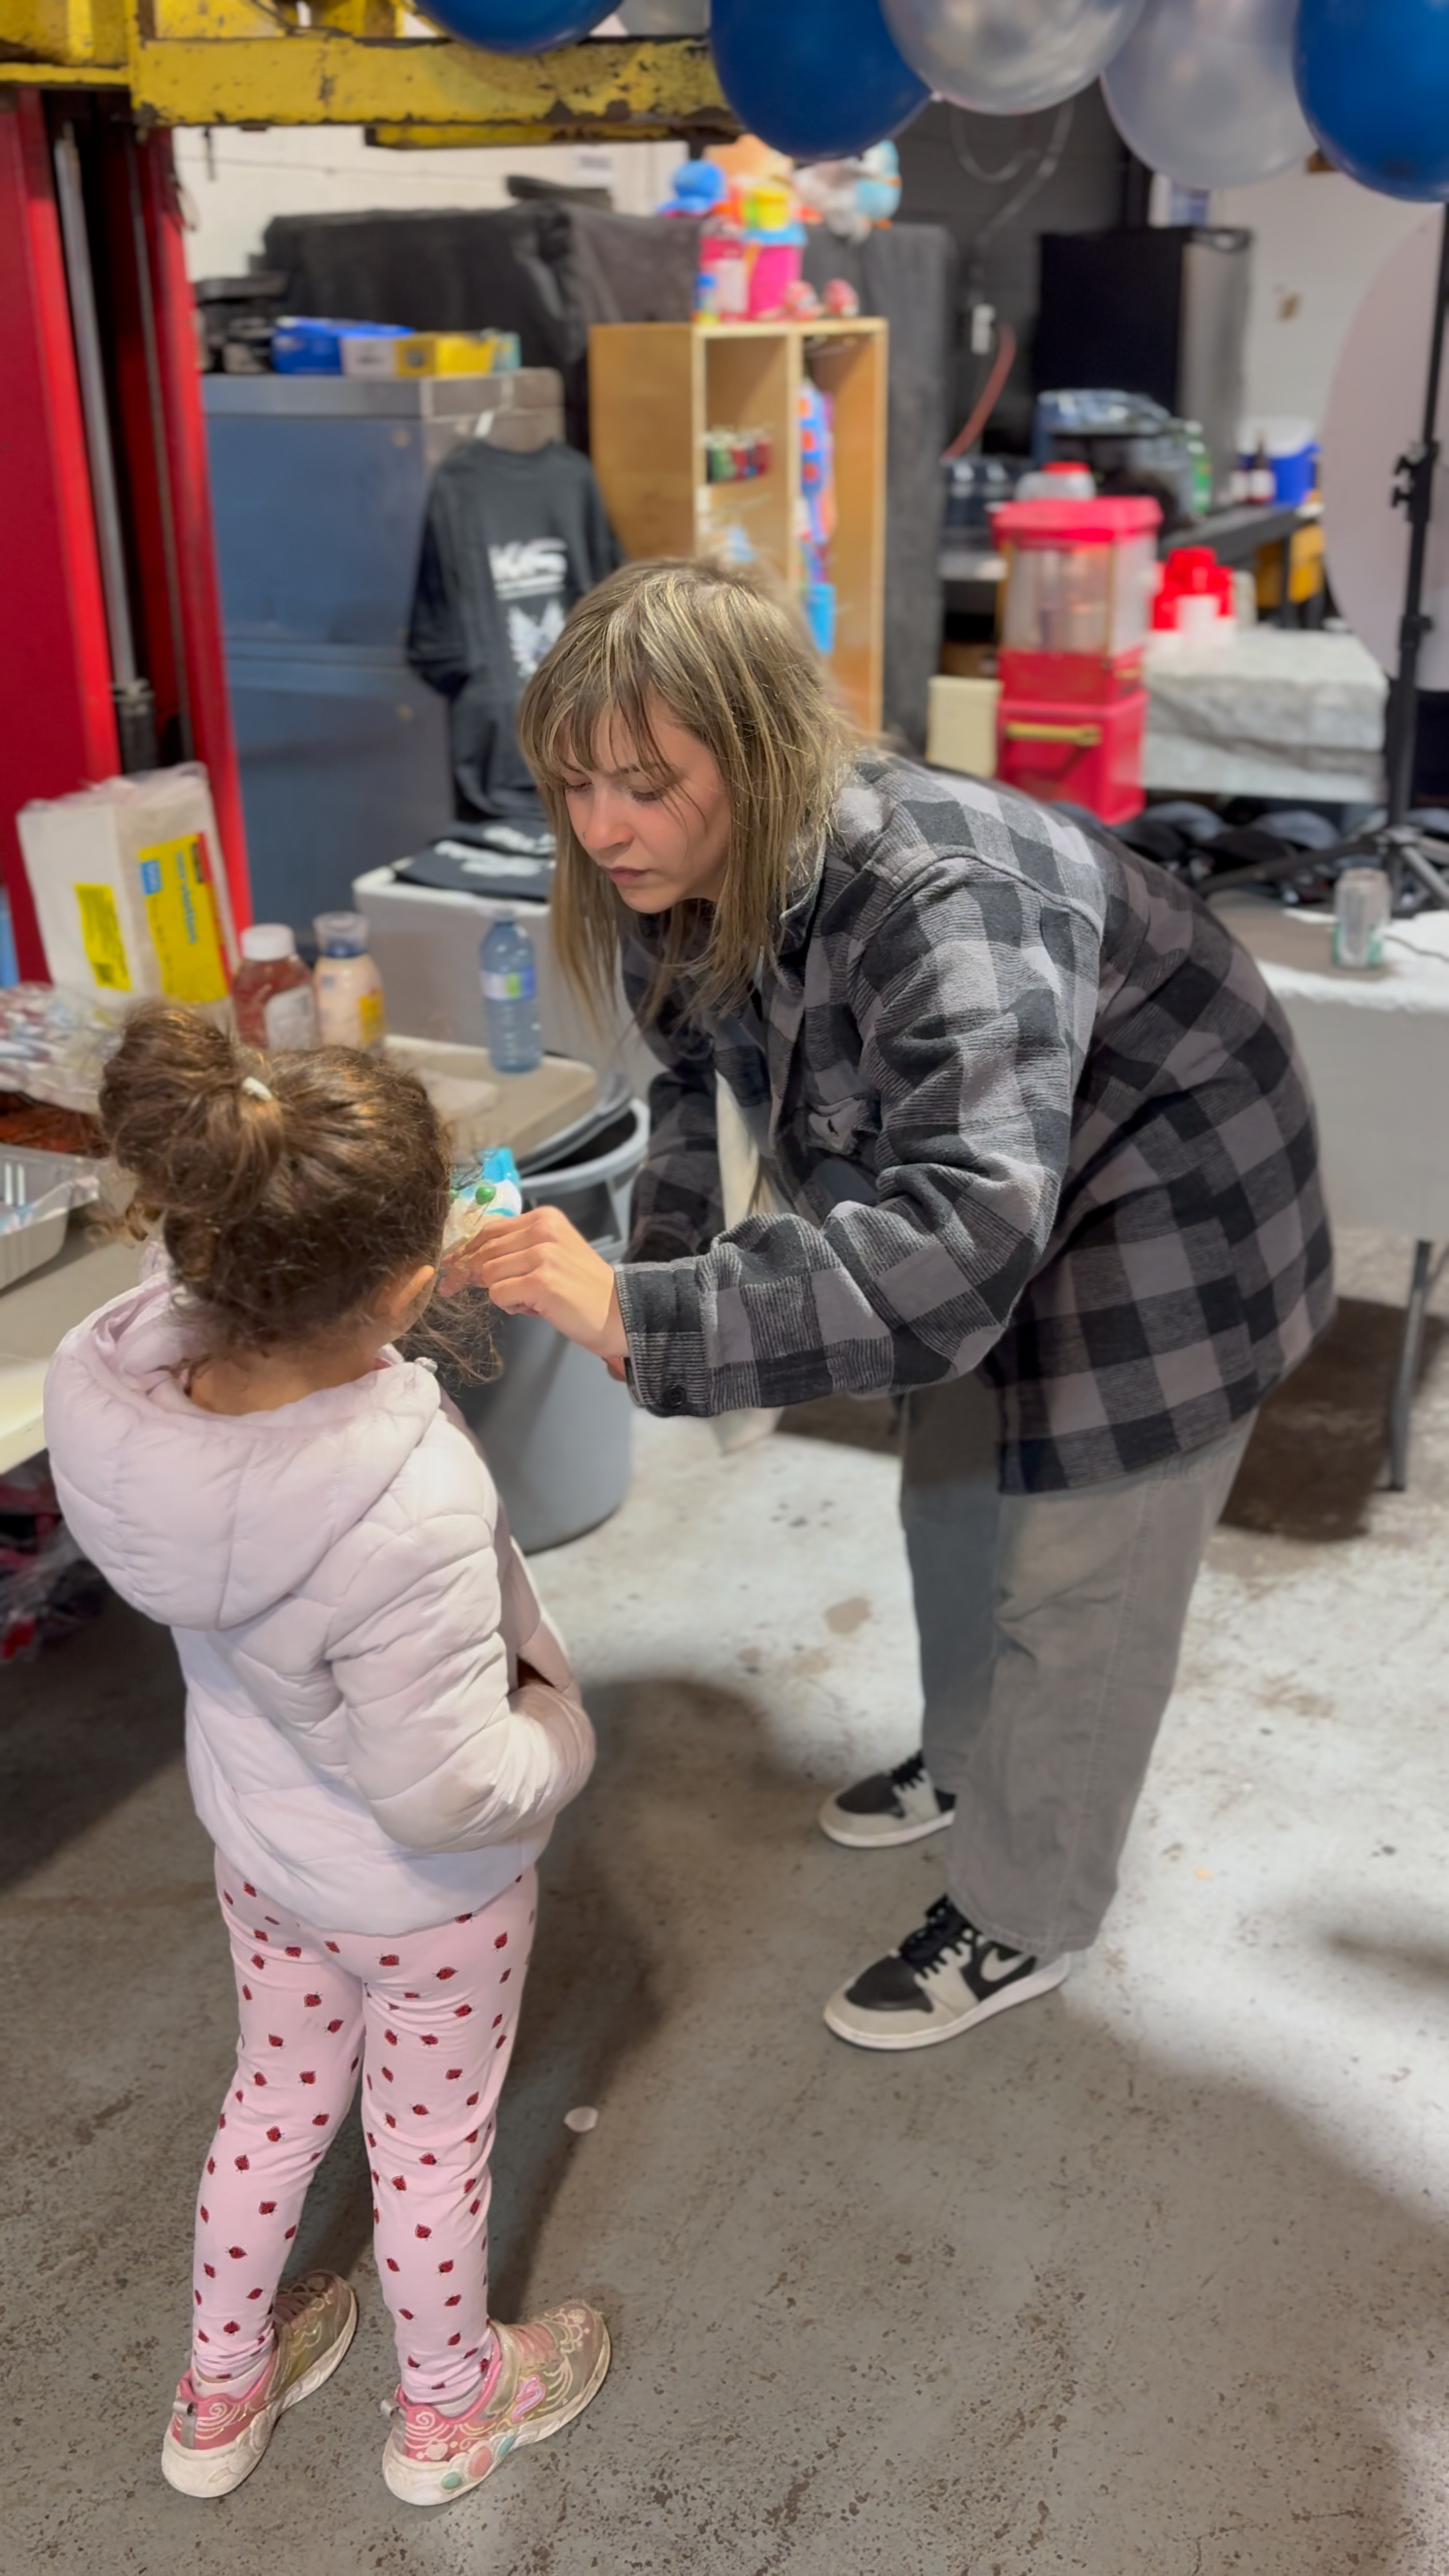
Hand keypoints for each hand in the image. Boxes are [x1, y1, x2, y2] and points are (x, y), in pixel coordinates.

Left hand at [454, 1207, 627, 1359]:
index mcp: (545, 1218)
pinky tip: (533, 1308)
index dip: (466, 1251)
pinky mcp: (541, 1282)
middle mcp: (543, 1230)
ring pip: (488, 1274)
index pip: (490, 1230)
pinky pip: (498, 1294)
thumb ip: (517, 1249)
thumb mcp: (553, 1254)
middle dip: (468, 1275)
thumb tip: (466, 1262)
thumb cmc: (584, 1288)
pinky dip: (509, 1305)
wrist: (621, 1311)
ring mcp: (543, 1255)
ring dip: (501, 1292)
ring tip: (528, 1299)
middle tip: (458, 1289)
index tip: (451, 1269)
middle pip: (484, 1253)